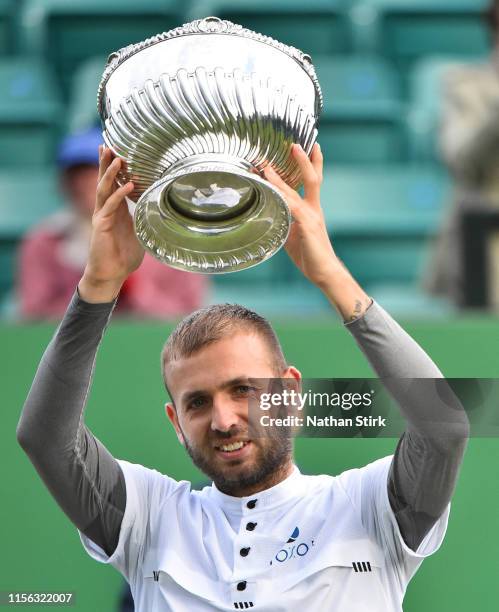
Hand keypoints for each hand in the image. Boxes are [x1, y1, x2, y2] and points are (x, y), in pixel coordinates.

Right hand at [79, 147, 144, 302]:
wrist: (111, 274)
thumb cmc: (125, 255)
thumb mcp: (140, 232)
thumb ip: (146, 219)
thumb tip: (164, 211)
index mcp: (115, 209)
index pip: (113, 182)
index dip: (114, 167)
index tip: (119, 150)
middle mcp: (106, 209)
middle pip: (104, 180)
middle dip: (106, 162)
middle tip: (109, 143)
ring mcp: (102, 216)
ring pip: (104, 189)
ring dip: (110, 173)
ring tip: (117, 158)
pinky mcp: (101, 226)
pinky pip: (110, 207)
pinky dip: (119, 195)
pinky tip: (128, 185)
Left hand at [263, 143, 336, 287]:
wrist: (324, 272)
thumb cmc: (309, 255)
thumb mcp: (294, 234)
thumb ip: (286, 221)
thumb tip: (271, 214)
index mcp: (311, 210)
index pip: (312, 181)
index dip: (311, 163)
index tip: (308, 146)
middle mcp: (313, 210)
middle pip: (312, 179)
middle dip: (304, 160)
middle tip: (295, 144)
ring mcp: (311, 217)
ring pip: (296, 192)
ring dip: (281, 178)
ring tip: (268, 166)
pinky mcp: (306, 227)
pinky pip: (292, 208)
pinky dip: (281, 198)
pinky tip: (271, 191)